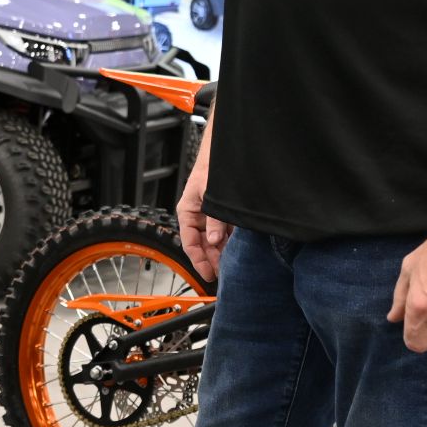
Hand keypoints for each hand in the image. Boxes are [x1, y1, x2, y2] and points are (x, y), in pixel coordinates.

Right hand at [175, 133, 229, 282]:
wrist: (224, 152)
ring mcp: (211, 216)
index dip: (198, 260)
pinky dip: (231, 241)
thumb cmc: (211, 169)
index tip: (208, 274)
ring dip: (222, 252)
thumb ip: (214, 220)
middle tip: (223, 274)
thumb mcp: (210, 196)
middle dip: (212, 259)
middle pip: (203, 245)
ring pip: (215, 240)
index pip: (190, 243)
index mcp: (187, 213)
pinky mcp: (224, 214)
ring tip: (232, 265)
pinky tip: (239, 250)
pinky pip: (226, 232)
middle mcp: (198, 217)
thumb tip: (214, 241)